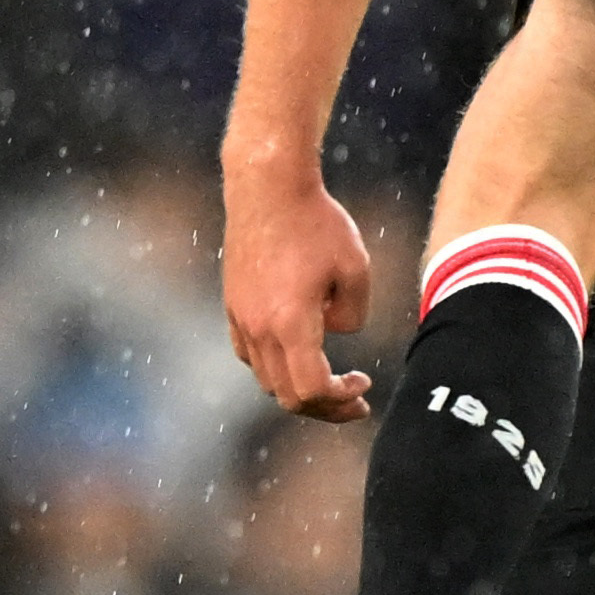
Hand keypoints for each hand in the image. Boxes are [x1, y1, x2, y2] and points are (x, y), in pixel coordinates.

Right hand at [221, 161, 379, 424]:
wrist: (267, 187)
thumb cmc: (316, 222)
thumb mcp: (356, 267)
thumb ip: (353, 314)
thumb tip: (336, 332)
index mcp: (290, 324)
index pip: (310, 390)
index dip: (339, 399)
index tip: (363, 383)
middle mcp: (258, 328)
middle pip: (286, 395)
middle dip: (324, 407)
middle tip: (354, 401)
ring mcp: (240, 318)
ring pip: (266, 378)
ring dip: (298, 388)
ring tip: (329, 381)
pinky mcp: (232, 304)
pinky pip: (250, 354)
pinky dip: (275, 366)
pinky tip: (296, 351)